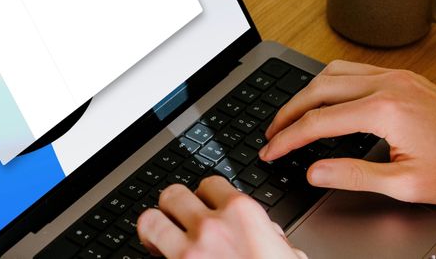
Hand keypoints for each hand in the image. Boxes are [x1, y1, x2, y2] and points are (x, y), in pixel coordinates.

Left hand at [136, 176, 306, 257]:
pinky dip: (155, 258)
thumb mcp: (285, 254)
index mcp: (242, 214)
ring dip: (154, 228)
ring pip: (150, 221)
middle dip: (174, 207)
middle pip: (173, 194)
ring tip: (160, 239)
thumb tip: (268, 233)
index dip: (206, 196)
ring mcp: (190, 252)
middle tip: (179, 220)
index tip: (206, 206)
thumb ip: (270, 235)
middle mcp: (212, 227)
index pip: (210, 184)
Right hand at [261, 60, 435, 204]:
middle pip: (318, 88)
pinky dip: (329, 82)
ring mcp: (396, 76)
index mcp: (385, 110)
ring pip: (333, 72)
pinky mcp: (404, 77)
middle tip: (271, 133)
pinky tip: (324, 98)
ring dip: (306, 92)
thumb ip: (353, 175)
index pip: (318, 121)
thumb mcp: (405, 184)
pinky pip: (353, 70)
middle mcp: (388, 84)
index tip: (271, 150)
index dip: (287, 139)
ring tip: (291, 116)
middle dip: (288, 111)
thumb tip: (314, 171)